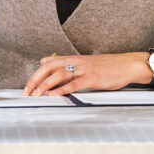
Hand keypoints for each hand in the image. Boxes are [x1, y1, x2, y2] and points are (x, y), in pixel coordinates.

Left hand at [23, 51, 149, 95]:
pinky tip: (54, 95)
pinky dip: (62, 89)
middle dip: (35, 80)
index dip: (35, 74)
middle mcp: (76, 62)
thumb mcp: (85, 64)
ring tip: (36, 94)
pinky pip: (74, 84)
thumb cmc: (107, 67)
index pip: (48, 63)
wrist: (126, 65)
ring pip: (59, 75)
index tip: (27, 86)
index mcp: (73, 59)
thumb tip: (51, 69)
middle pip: (49, 68)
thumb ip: (69, 67)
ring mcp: (83, 70)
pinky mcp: (92, 78)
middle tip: (26, 92)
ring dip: (45, 85)